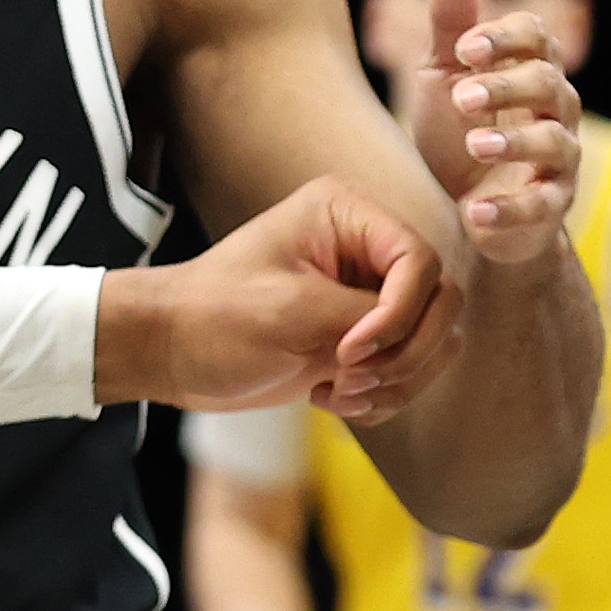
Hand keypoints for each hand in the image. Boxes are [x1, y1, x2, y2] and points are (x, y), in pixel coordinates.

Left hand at [101, 175, 456, 423]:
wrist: (169, 352)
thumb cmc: (214, 317)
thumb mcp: (293, 311)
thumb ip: (371, 316)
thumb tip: (440, 332)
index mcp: (346, 212)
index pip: (420, 263)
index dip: (398, 315)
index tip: (348, 352)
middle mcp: (365, 245)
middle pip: (440, 304)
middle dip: (403, 354)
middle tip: (349, 380)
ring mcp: (367, 292)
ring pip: (435, 342)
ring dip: (396, 381)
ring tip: (335, 392)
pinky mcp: (362, 335)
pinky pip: (412, 369)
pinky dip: (383, 395)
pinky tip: (329, 399)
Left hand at [397, 0, 581, 265]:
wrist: (457, 207)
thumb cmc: (455, 128)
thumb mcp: (444, 73)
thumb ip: (452, 21)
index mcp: (528, 70)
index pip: (537, 38)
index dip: (506, 38)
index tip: (465, 47)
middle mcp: (553, 111)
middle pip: (549, 85)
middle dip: (508, 86)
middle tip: (463, 96)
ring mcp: (556, 161)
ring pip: (555, 144)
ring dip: (515, 142)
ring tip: (474, 145)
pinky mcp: (548, 207)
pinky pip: (541, 206)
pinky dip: (510, 209)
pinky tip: (474, 211)